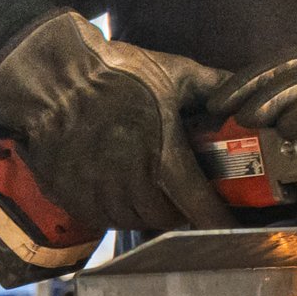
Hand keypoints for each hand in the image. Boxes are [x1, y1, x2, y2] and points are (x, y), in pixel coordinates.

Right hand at [0, 11, 234, 233]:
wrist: (50, 76)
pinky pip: (101, 217)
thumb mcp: (173, 72)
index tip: (229, 224)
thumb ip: (214, 86)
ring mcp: (99, 195)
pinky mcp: (71, 197)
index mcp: (165, 161)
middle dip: (180, 209)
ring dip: (146, 210)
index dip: (220, 221)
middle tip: (181, 191)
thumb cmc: (113, 72)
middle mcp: (133, 186)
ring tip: (148, 185)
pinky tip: (115, 185)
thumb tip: (246, 90)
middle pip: (168, 219)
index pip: (203, 210)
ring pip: (134, 220)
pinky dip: (114, 208)